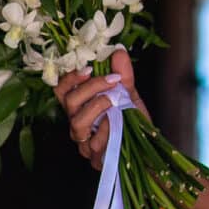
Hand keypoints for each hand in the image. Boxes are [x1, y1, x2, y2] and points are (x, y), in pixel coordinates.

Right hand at [55, 48, 146, 168]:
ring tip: (116, 102)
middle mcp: (77, 124)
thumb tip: (119, 51)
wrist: (147, 149)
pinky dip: (108, 128)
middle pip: (68, 102)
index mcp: (80, 107)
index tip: (89, 68)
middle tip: (112, 80)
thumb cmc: (133, 122)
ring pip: (77, 122)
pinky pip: (95, 141)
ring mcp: (84, 143)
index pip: (61, 90)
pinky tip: (120, 123)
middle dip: (90, 87)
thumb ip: (123, 75)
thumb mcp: (130, 95)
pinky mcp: (95, 158)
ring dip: (98, 106)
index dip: (70, 77)